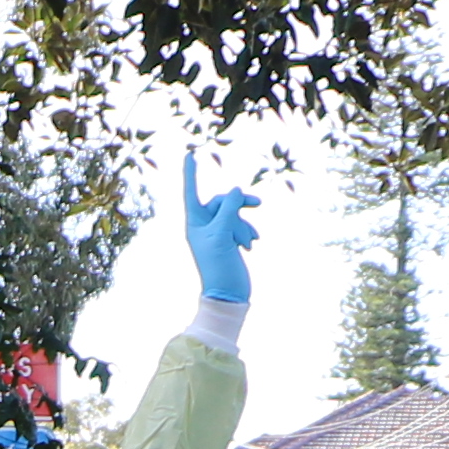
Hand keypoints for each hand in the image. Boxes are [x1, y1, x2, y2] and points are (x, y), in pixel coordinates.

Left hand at [180, 147, 257, 311]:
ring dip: (244, 224)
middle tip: (258, 204)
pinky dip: (247, 232)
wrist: (228, 294)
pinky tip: (251, 245)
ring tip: (250, 242)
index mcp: (194, 223)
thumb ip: (228, 209)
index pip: (191, 192)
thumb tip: (234, 190)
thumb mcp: (223, 234)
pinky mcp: (229, 240)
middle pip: (222, 201)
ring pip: (234, 213)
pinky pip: (241, 225)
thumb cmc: (220, 266)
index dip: (191, 174)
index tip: (190, 154)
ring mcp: (217, 233)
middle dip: (239, 204)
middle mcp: (203, 226)